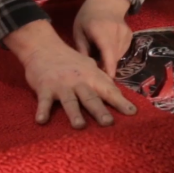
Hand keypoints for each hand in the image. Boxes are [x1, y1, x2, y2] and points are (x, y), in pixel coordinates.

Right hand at [5, 21, 137, 128]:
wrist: (44, 47)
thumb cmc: (69, 60)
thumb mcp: (88, 66)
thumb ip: (101, 80)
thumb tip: (117, 93)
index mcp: (91, 76)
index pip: (108, 90)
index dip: (120, 102)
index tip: (132, 112)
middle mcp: (78, 81)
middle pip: (90, 97)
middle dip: (100, 110)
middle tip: (108, 123)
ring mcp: (61, 85)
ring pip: (70, 101)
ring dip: (74, 113)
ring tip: (80, 125)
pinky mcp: (44, 88)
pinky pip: (44, 101)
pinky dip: (42, 110)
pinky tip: (41, 121)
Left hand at [73, 0, 132, 76]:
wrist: (106, 2)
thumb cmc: (87, 17)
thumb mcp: (79, 32)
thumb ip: (82, 50)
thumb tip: (86, 70)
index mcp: (100, 30)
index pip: (107, 51)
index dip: (108, 67)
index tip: (108, 79)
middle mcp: (115, 31)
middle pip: (113, 56)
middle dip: (106, 65)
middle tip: (95, 67)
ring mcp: (125, 33)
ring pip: (118, 55)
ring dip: (109, 59)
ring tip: (100, 52)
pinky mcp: (130, 36)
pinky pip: (122, 51)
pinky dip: (115, 53)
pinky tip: (107, 47)